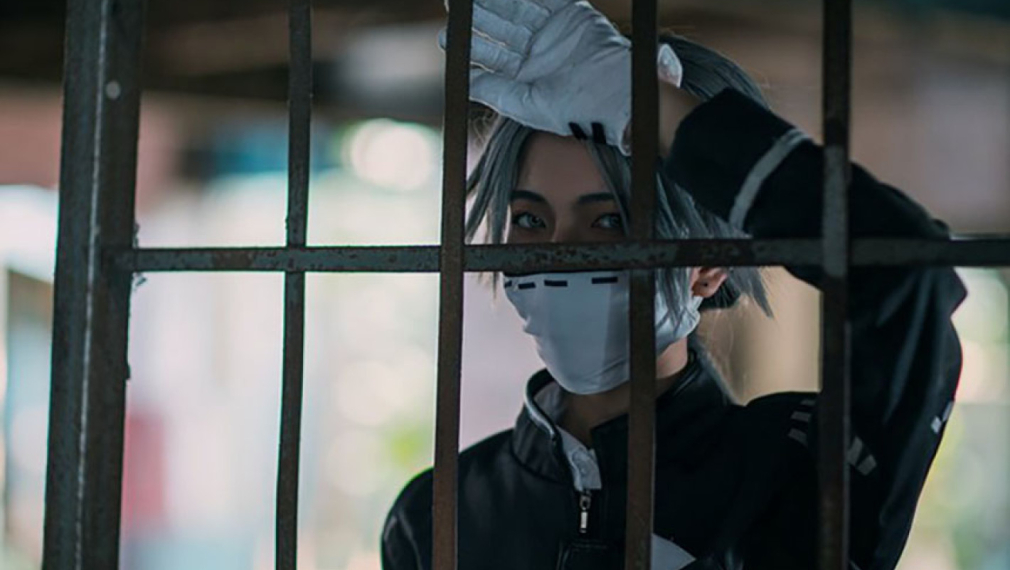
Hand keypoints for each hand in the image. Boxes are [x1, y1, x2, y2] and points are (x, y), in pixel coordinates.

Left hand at [437, 0, 682, 155]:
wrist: (616, 97)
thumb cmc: (575, 110)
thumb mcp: (527, 104)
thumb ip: (495, 91)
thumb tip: (465, 83)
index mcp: (526, 74)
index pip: (492, 55)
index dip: (470, 44)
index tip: (447, 36)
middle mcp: (538, 50)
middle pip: (502, 26)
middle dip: (479, 13)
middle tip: (455, 2)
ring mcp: (553, 29)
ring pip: (519, 7)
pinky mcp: (571, 13)